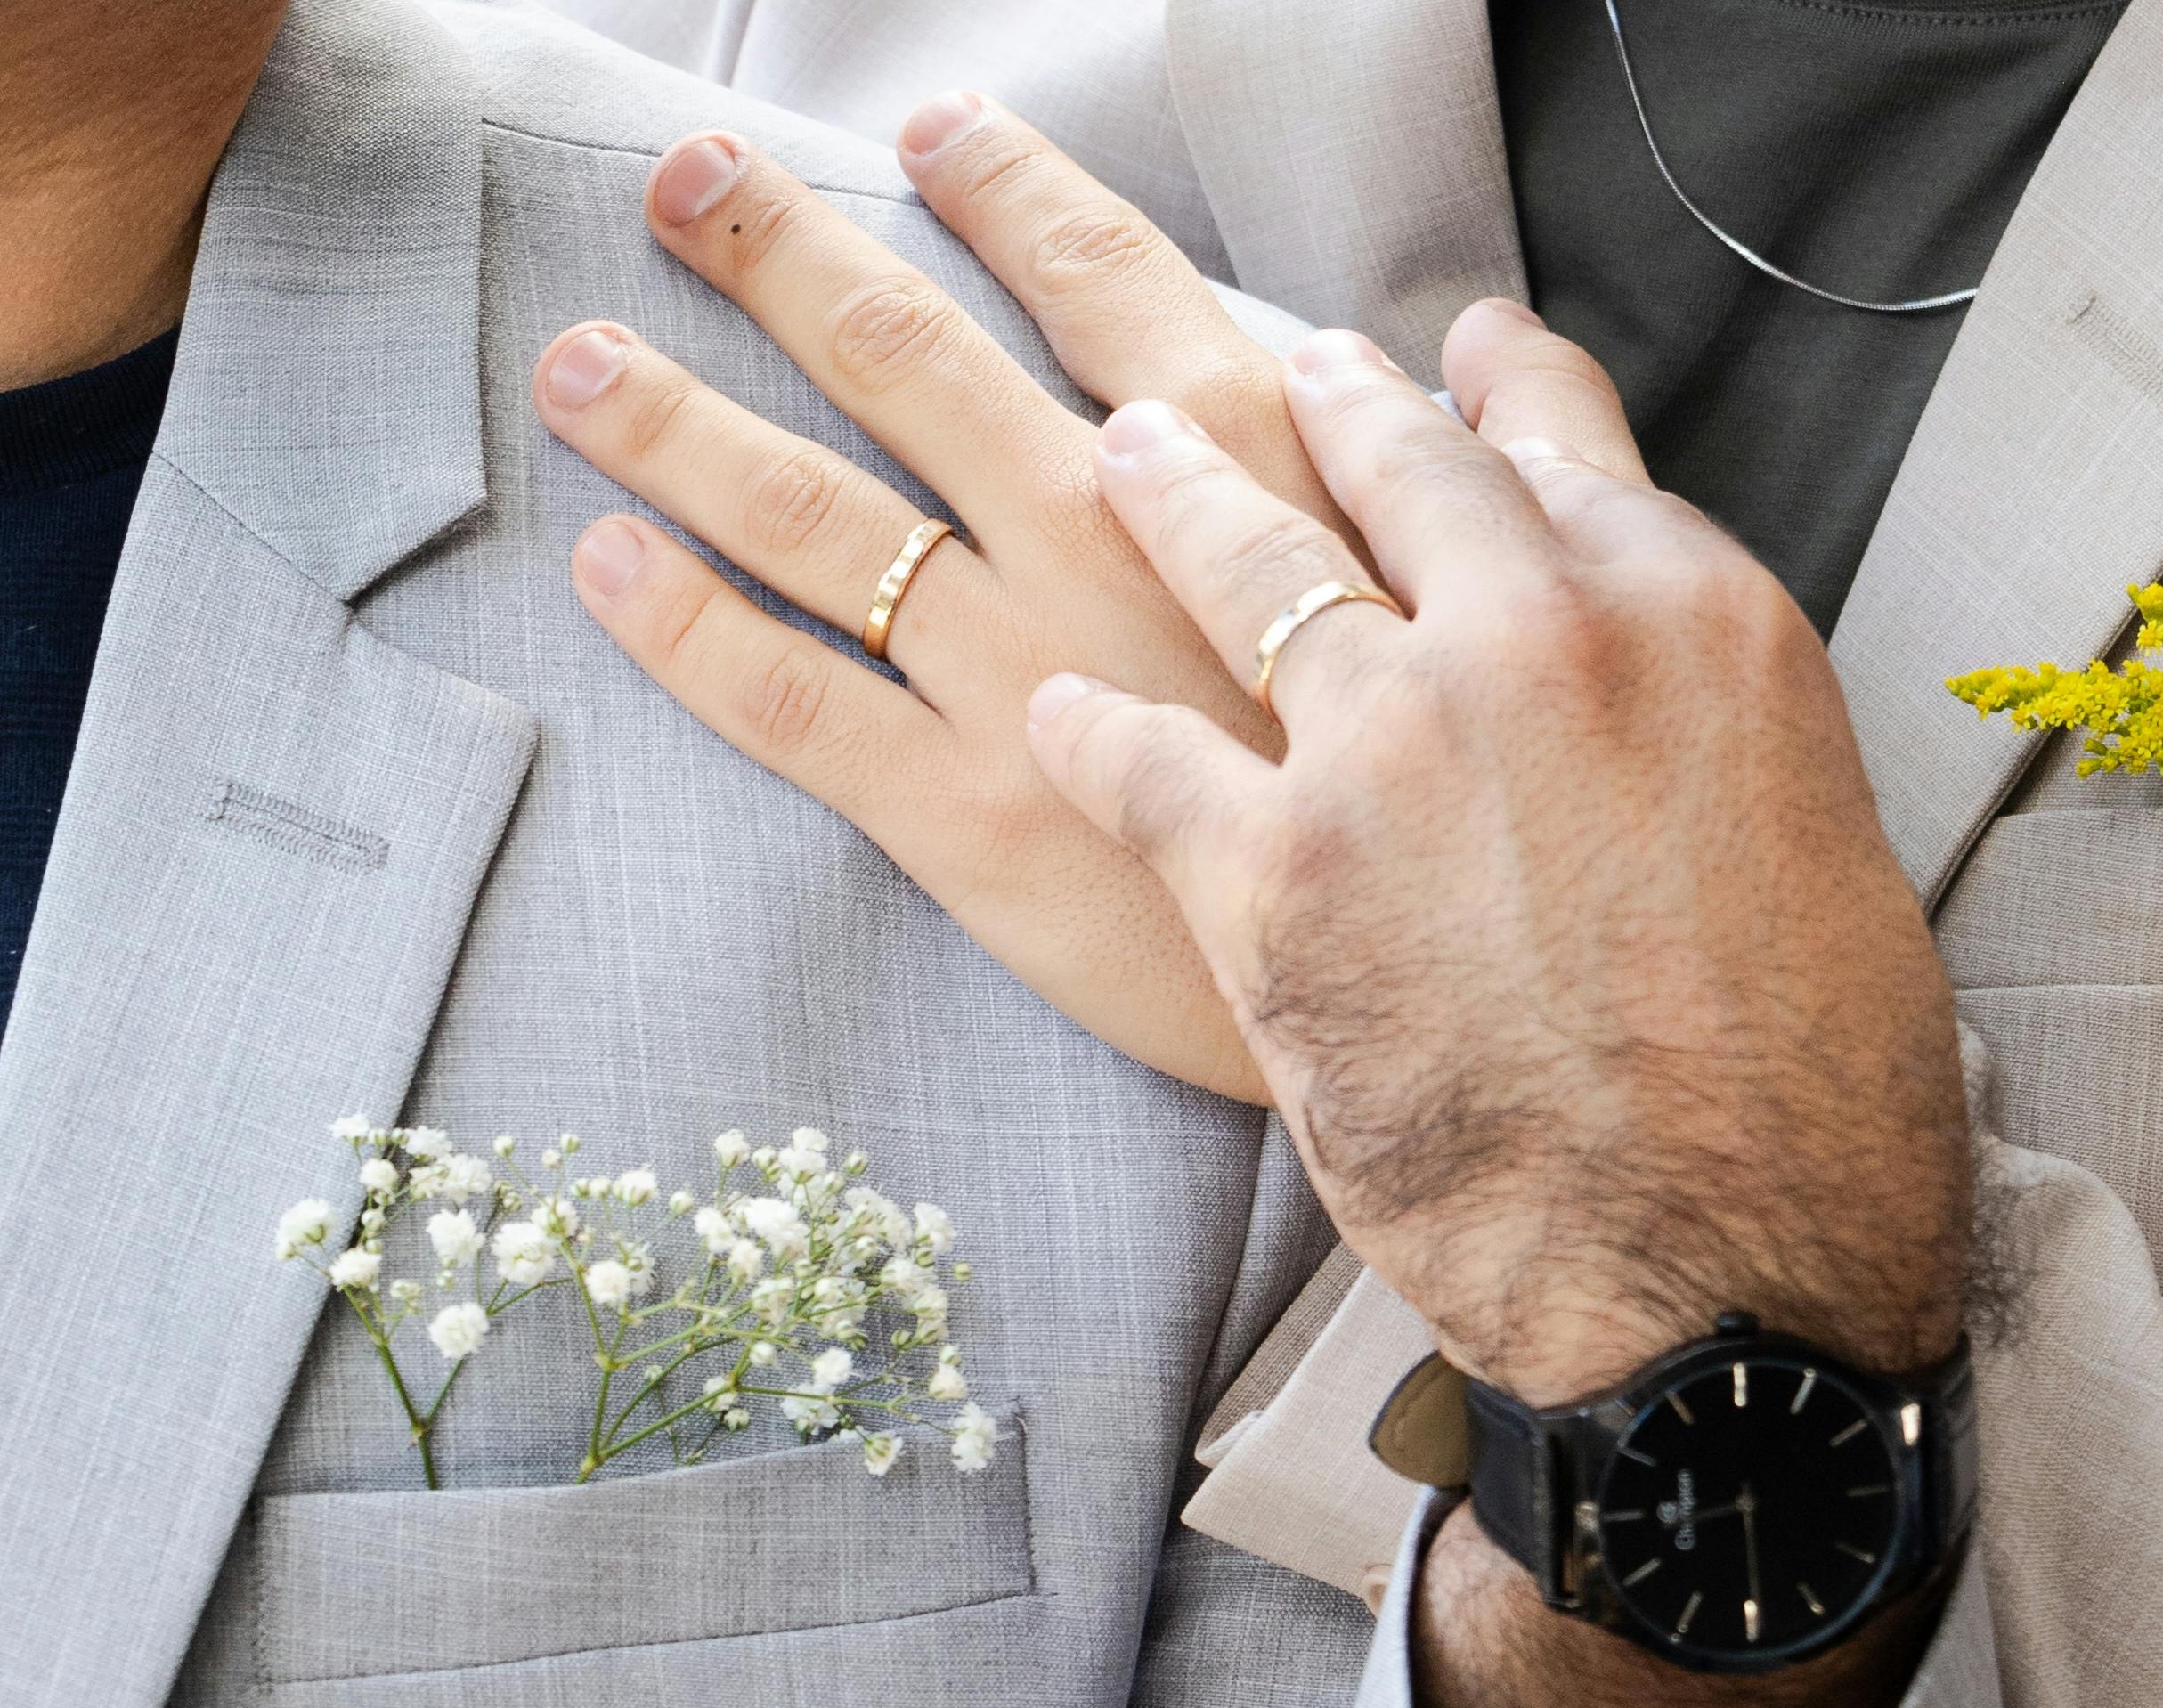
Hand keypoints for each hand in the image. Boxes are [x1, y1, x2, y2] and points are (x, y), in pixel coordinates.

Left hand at [533, 96, 1364, 1104]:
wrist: (1424, 990)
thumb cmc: (1439, 787)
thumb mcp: (1454, 588)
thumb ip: (1386, 470)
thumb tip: (1413, 362)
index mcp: (1236, 460)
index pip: (1091, 277)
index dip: (998, 191)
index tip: (926, 132)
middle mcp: (1104, 537)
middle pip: (908, 362)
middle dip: (780, 257)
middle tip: (683, 181)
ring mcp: (1023, 670)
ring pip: (814, 516)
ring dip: (678, 425)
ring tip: (579, 365)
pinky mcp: (965, 811)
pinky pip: (795, 701)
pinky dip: (689, 630)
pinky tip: (608, 566)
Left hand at [1024, 313, 1971, 1707]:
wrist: (1723, 1277)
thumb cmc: (1804, 1095)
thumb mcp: (1811, 839)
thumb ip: (1697, 717)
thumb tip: (1634, 679)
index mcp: (1689, 621)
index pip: (1560, 443)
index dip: (1492, 383)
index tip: (1450, 349)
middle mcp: (1537, 639)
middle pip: (1394, 463)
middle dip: (1328, 403)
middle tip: (1278, 370)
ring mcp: (1391, 743)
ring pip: (1243, 560)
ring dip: (1177, 494)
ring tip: (1130, 454)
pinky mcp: (1269, 873)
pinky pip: (1138, 756)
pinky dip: (1090, 731)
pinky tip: (1057, 712)